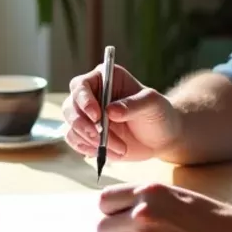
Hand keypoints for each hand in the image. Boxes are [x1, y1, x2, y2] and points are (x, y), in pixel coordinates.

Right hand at [62, 64, 182, 161]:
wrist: (162, 137)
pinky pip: (75, 142)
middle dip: (83, 125)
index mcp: (104, 78)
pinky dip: (89, 149)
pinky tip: (108, 152)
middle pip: (70, 107)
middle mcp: (91, 95)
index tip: (97, 116)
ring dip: (90, 140)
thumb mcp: (152, 104)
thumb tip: (110, 111)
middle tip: (100, 137)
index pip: (81, 85)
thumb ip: (133, 105)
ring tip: (118, 148)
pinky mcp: (87, 135)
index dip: (84, 100)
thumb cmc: (159, 113)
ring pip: (71, 127)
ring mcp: (87, 116)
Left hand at [95, 183, 231, 231]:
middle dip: (112, 228)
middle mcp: (142, 214)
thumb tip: (112, 209)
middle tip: (128, 231)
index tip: (117, 213)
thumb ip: (142, 198)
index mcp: (148, 191)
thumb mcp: (172, 194)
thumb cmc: (205, 215)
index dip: (110, 208)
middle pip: (102, 225)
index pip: (105, 200)